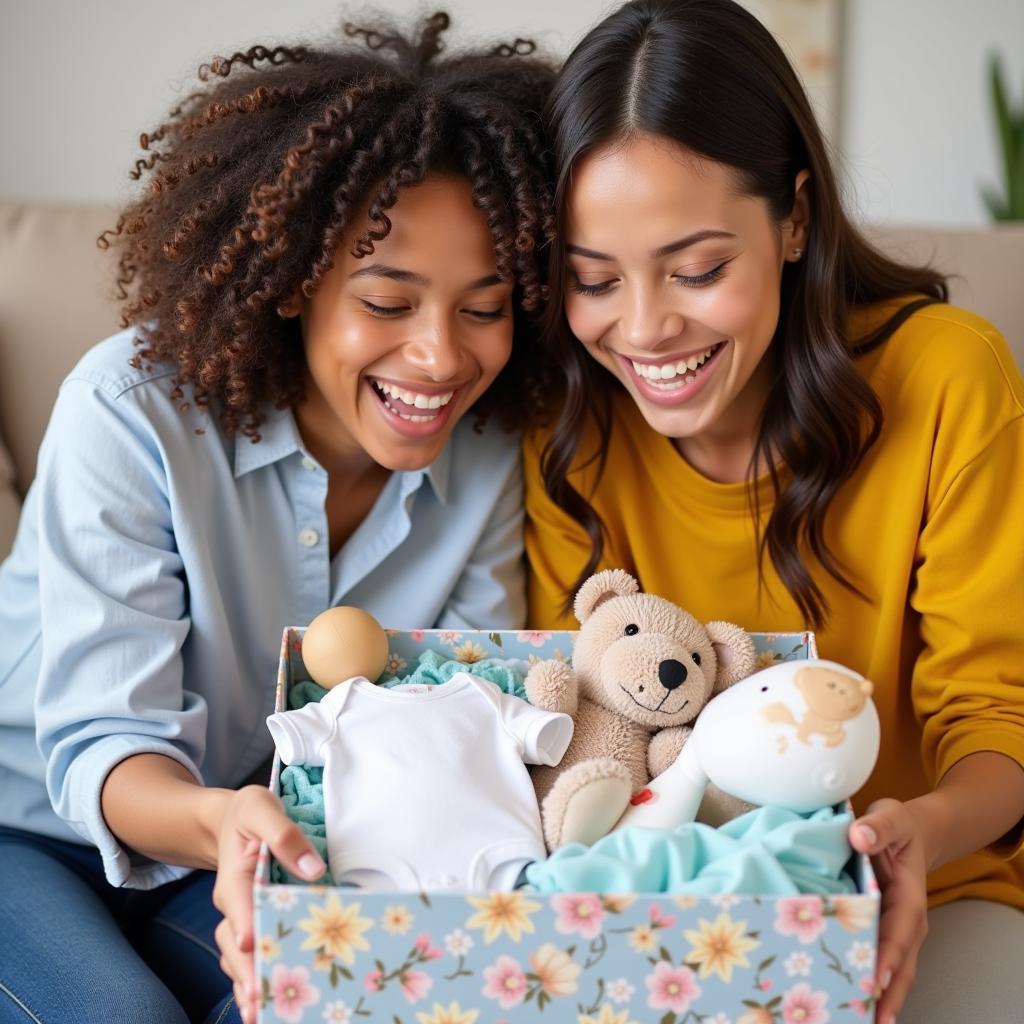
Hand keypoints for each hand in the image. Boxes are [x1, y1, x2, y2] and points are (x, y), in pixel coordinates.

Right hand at [212, 785, 325, 1022]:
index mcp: (234, 877)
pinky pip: (250, 956)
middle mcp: (233, 905)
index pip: (238, 905)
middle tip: (259, 1003)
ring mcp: (240, 918)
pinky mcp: (252, 925)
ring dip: (250, 985)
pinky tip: (273, 1002)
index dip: (245, 927)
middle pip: (236, 944)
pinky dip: (257, 979)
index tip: (252, 947)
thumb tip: (312, 870)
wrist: (234, 819)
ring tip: (264, 1014)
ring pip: (239, 958)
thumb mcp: (262, 809)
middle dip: (247, 974)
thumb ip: (283, 834)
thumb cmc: (250, 813)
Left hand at [849, 798, 930, 1023]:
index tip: (877, 978)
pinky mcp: (882, 934)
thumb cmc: (895, 826)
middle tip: (865, 1019)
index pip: (900, 931)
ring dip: (877, 1000)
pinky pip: (877, 963)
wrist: (907, 832)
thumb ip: (878, 825)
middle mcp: (906, 922)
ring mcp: (896, 932)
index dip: (890, 955)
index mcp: (909, 896)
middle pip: (900, 965)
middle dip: (886, 995)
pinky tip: (848, 1004)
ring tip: (855, 1020)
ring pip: (892, 973)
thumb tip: (860, 834)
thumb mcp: (891, 817)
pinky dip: (867, 986)